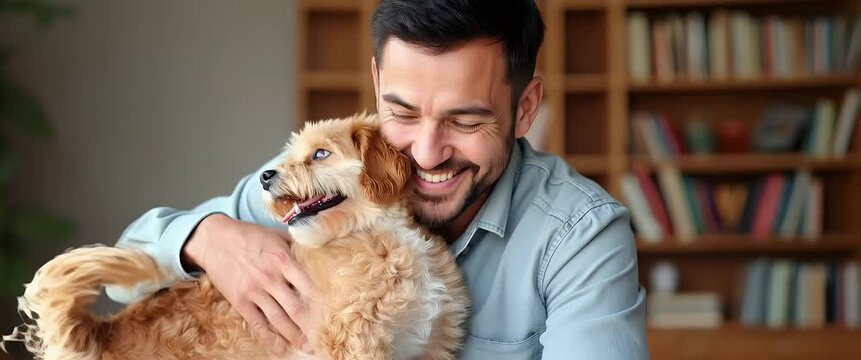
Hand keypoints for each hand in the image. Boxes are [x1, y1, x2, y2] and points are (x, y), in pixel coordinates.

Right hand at [182, 214, 318, 353]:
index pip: (309, 285)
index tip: (333, 313)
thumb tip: (319, 251)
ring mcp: (255, 291)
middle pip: (297, 308)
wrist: (214, 239)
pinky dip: (269, 338)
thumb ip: (296, 246)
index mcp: (283, 259)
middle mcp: (271, 278)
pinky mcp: (240, 301)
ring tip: (307, 347)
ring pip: (279, 319)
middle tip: (324, 337)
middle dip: (312, 326)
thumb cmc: (248, 235)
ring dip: (295, 336)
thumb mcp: (276, 234)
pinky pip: (257, 324)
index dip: (323, 301)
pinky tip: (280, 347)